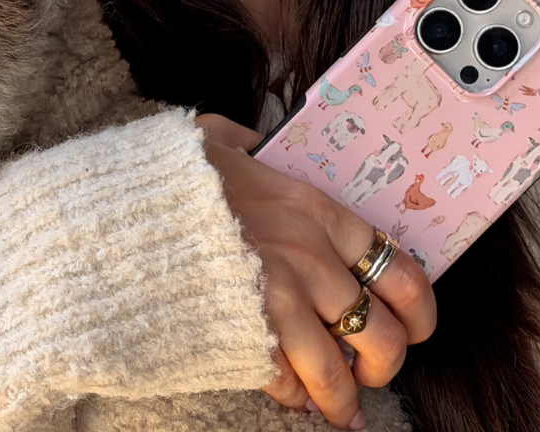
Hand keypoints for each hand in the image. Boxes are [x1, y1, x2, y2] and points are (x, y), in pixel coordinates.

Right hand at [197, 113, 435, 430]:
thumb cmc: (170, 173)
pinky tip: (289, 395)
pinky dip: (292, 394)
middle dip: (383, 364)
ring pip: (340, 371)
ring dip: (343, 400)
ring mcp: (279, 297)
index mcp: (314, 209)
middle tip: (369, 371)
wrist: (121, 208)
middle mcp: (310, 255)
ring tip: (338, 411)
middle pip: (382, 332)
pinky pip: (288, 380)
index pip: (398, 267)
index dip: (418, 310)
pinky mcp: (246, 331)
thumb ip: (247, 143)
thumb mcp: (215, 136)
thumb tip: (256, 143)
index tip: (413, 328)